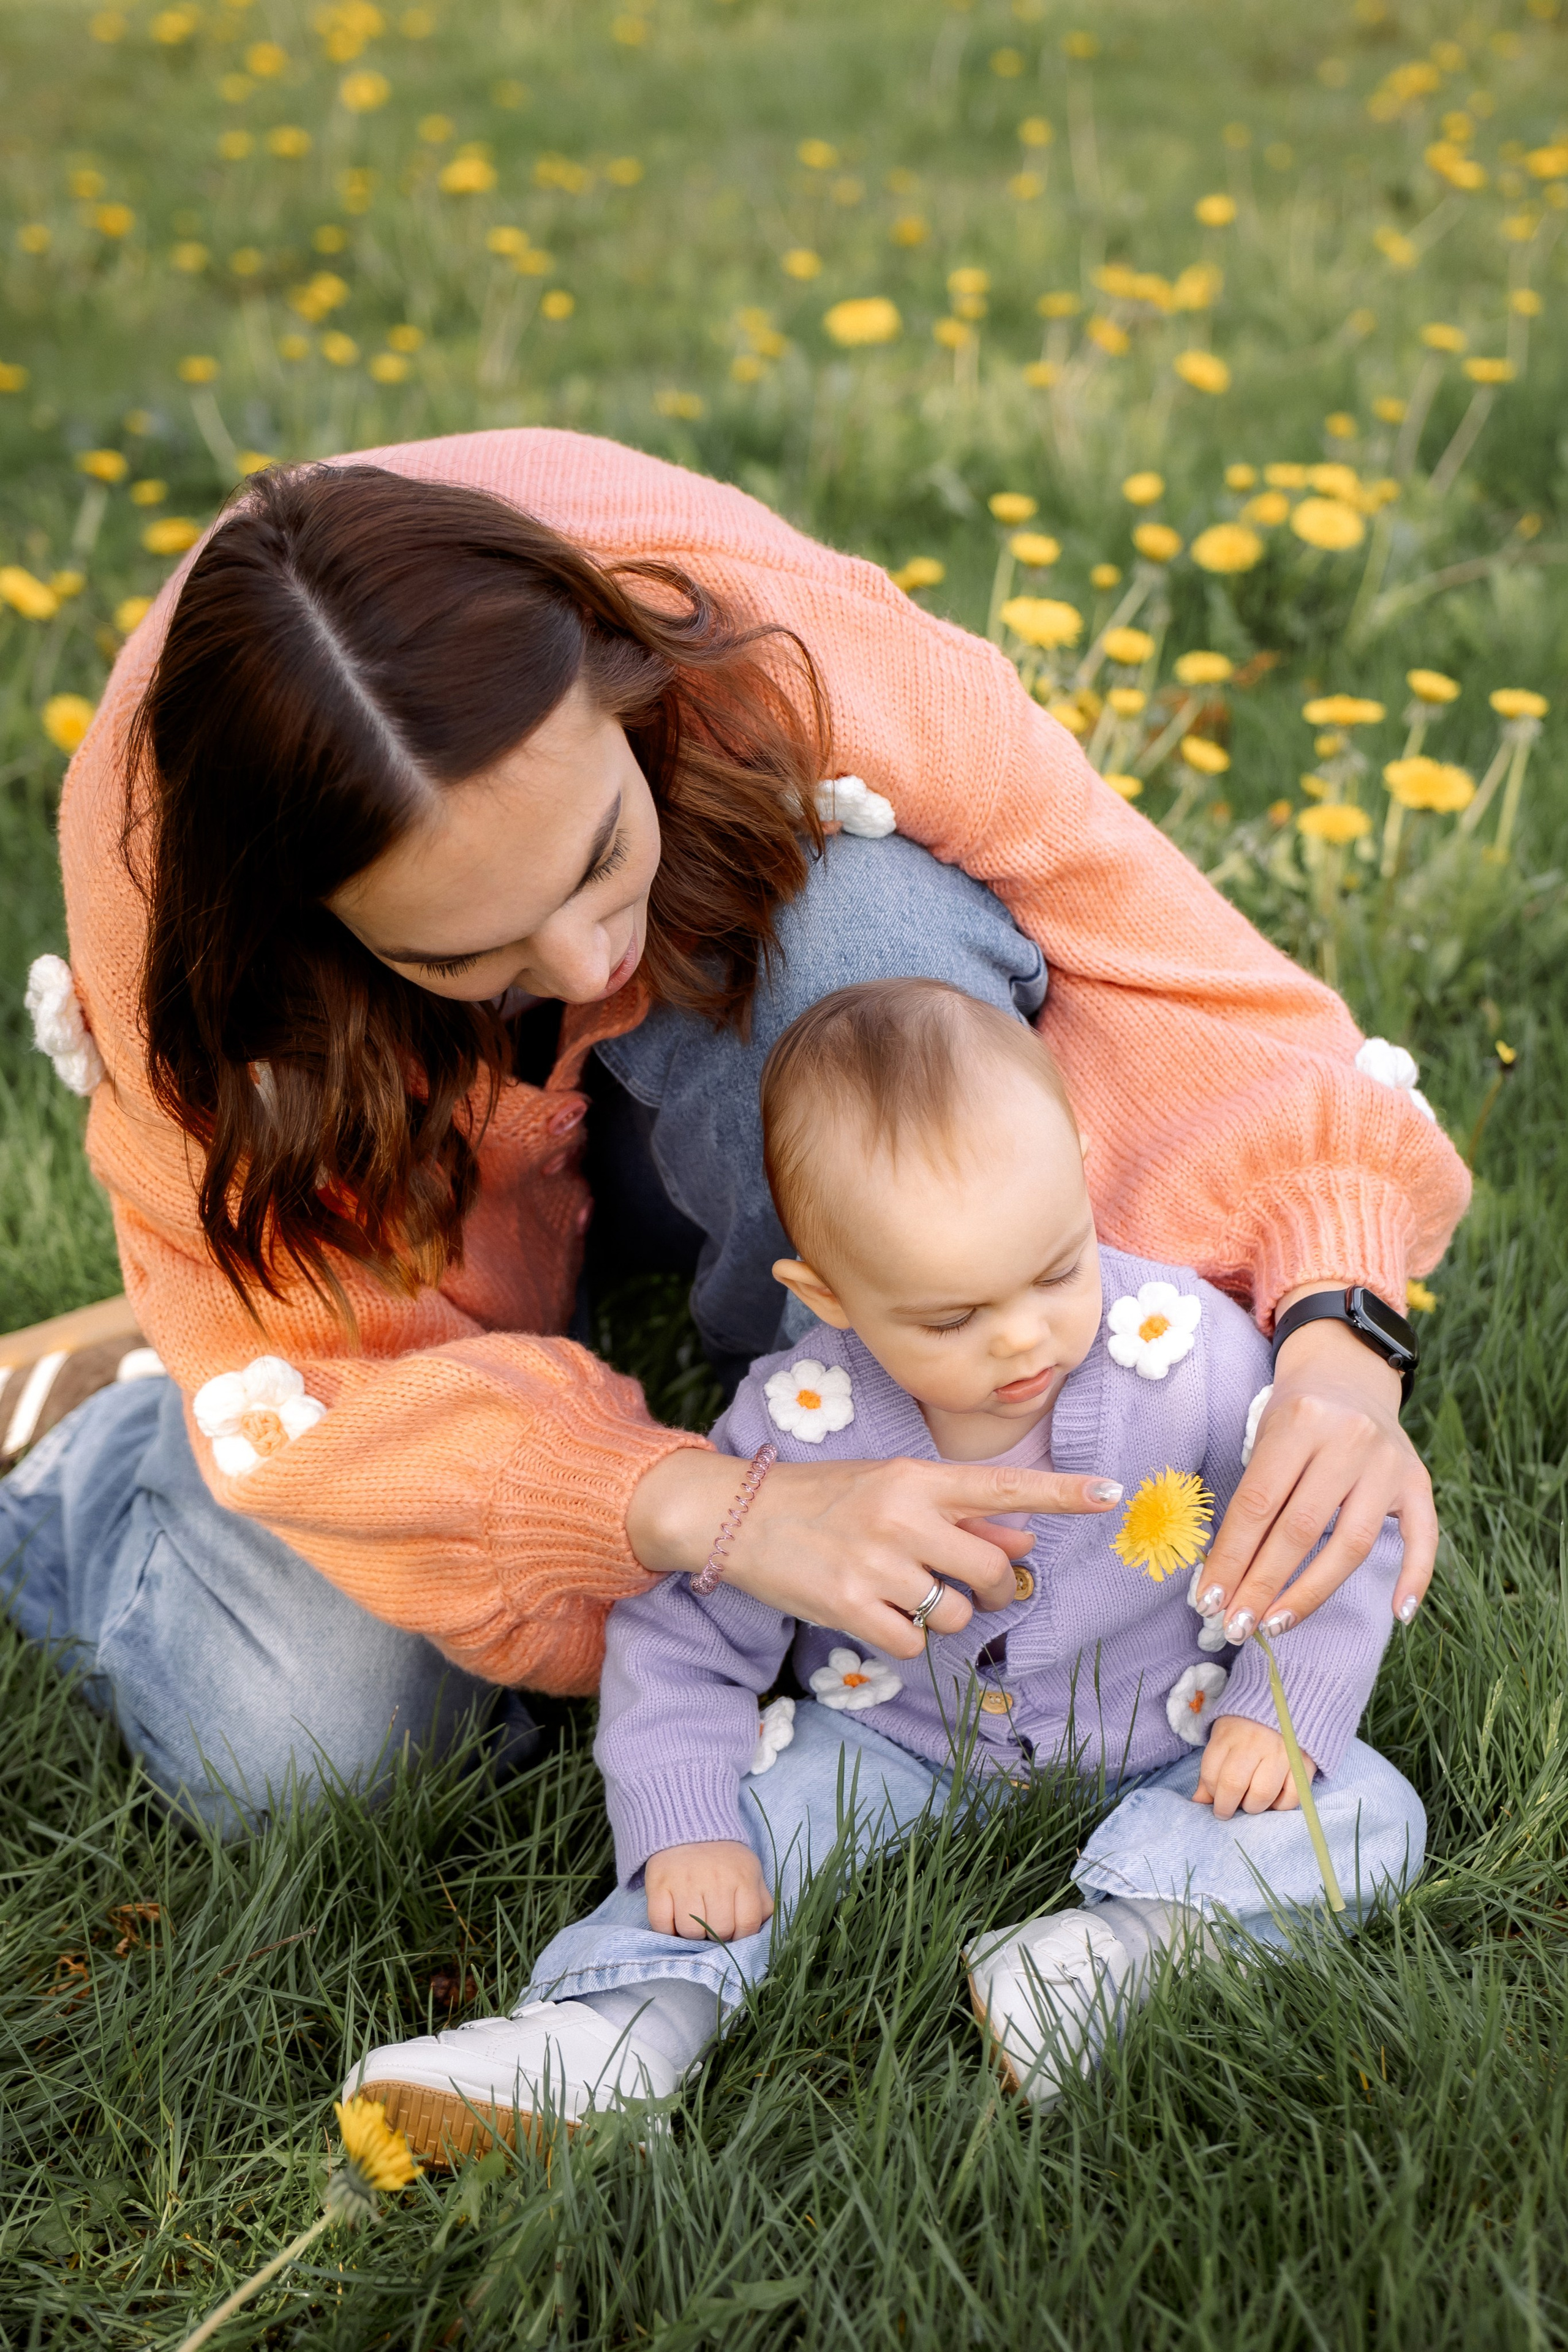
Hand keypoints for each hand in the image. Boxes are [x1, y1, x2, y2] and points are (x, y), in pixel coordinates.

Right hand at [627, 1449, 1120, 1658]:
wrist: (737, 1515)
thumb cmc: (823, 1500)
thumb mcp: (891, 1491)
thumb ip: (959, 1515)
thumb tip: (1023, 1541)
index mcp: (916, 1478)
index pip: (1003, 1485)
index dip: (1062, 1493)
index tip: (1111, 1494)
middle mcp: (902, 1516)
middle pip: (990, 1570)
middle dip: (990, 1588)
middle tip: (963, 1584)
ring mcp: (876, 1562)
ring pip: (954, 1613)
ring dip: (942, 1615)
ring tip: (902, 1593)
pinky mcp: (849, 1605)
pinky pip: (912, 1642)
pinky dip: (903, 1638)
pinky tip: (875, 1613)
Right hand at [644, 1841, 773, 1939]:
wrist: (689, 1825)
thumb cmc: (724, 1858)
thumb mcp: (751, 1872)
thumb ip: (762, 1901)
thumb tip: (764, 1930)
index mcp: (742, 1877)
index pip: (747, 1924)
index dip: (740, 1936)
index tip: (733, 1931)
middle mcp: (715, 1880)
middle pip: (718, 1931)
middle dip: (716, 1934)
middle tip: (711, 1923)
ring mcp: (685, 1882)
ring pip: (690, 1931)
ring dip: (691, 1933)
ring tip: (693, 1918)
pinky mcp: (658, 1884)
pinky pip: (661, 1924)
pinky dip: (666, 1929)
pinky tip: (674, 1918)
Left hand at [1194, 1715, 1315, 1817]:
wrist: (1286, 1702)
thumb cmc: (1247, 1726)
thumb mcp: (1223, 1738)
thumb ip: (1211, 1770)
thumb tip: (1198, 1802)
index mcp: (1229, 1734)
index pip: (1211, 1773)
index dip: (1211, 1794)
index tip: (1215, 1799)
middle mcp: (1254, 1742)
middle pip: (1234, 1784)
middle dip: (1227, 1807)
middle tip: (1228, 1811)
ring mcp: (1281, 1752)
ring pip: (1262, 1794)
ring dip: (1253, 1807)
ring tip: (1251, 1803)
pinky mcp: (1304, 1762)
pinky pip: (1291, 1797)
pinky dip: (1281, 1806)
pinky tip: (1274, 1800)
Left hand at [1199, 1300, 1437, 1642]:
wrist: (1349, 1370)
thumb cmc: (1296, 1414)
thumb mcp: (1266, 1435)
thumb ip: (1252, 1497)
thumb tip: (1222, 1576)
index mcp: (1301, 1422)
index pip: (1258, 1504)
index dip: (1231, 1558)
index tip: (1208, 1600)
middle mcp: (1349, 1440)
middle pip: (1300, 1529)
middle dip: (1262, 1584)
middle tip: (1235, 1626)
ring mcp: (1389, 1462)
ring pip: (1353, 1543)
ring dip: (1311, 1593)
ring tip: (1276, 1625)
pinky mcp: (1419, 1480)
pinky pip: (1425, 1536)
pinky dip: (1415, 1577)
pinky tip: (1399, 1615)